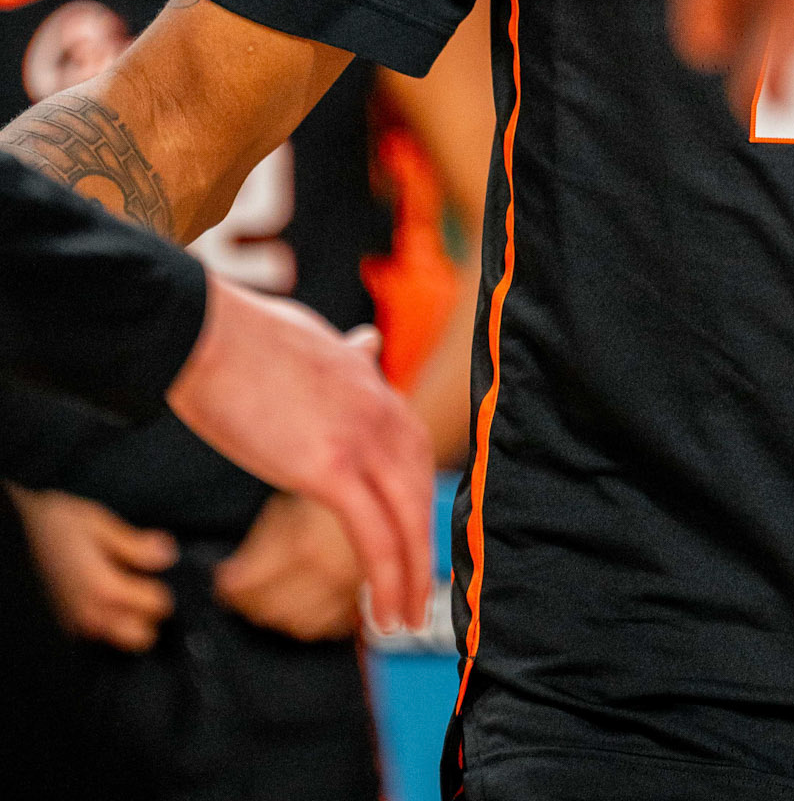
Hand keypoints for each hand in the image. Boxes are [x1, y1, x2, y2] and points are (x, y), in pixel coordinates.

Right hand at [9, 486, 175, 650]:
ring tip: (129, 591)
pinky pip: (96, 636)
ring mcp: (72, 627)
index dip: (166, 590)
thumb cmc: (52, 523)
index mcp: (102, 589)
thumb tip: (167, 554)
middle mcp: (88, 617)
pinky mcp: (61, 627)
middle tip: (148, 586)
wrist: (10, 534)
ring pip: (118, 642)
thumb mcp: (96, 523)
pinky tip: (106, 598)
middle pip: (140, 637)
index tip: (164, 574)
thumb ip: (134, 544)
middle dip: (151, 615)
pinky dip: (108, 624)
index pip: (156, 608)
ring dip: (130, 622)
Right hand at [165, 278, 430, 631]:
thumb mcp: (315, 340)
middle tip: (422, 589)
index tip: (416, 531)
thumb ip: (347, 355)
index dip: (417, 494)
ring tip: (406, 619)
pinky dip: (387, 576)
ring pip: (406, 517)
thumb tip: (367, 343)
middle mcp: (379, 409)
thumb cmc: (246, 336)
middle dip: (422, 542)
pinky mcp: (330, 468)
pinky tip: (385, 613)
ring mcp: (360, 439)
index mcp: (373, 381)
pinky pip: (373, 534)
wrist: (208, 335)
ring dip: (412, 574)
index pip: (412, 447)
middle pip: (418, 486)